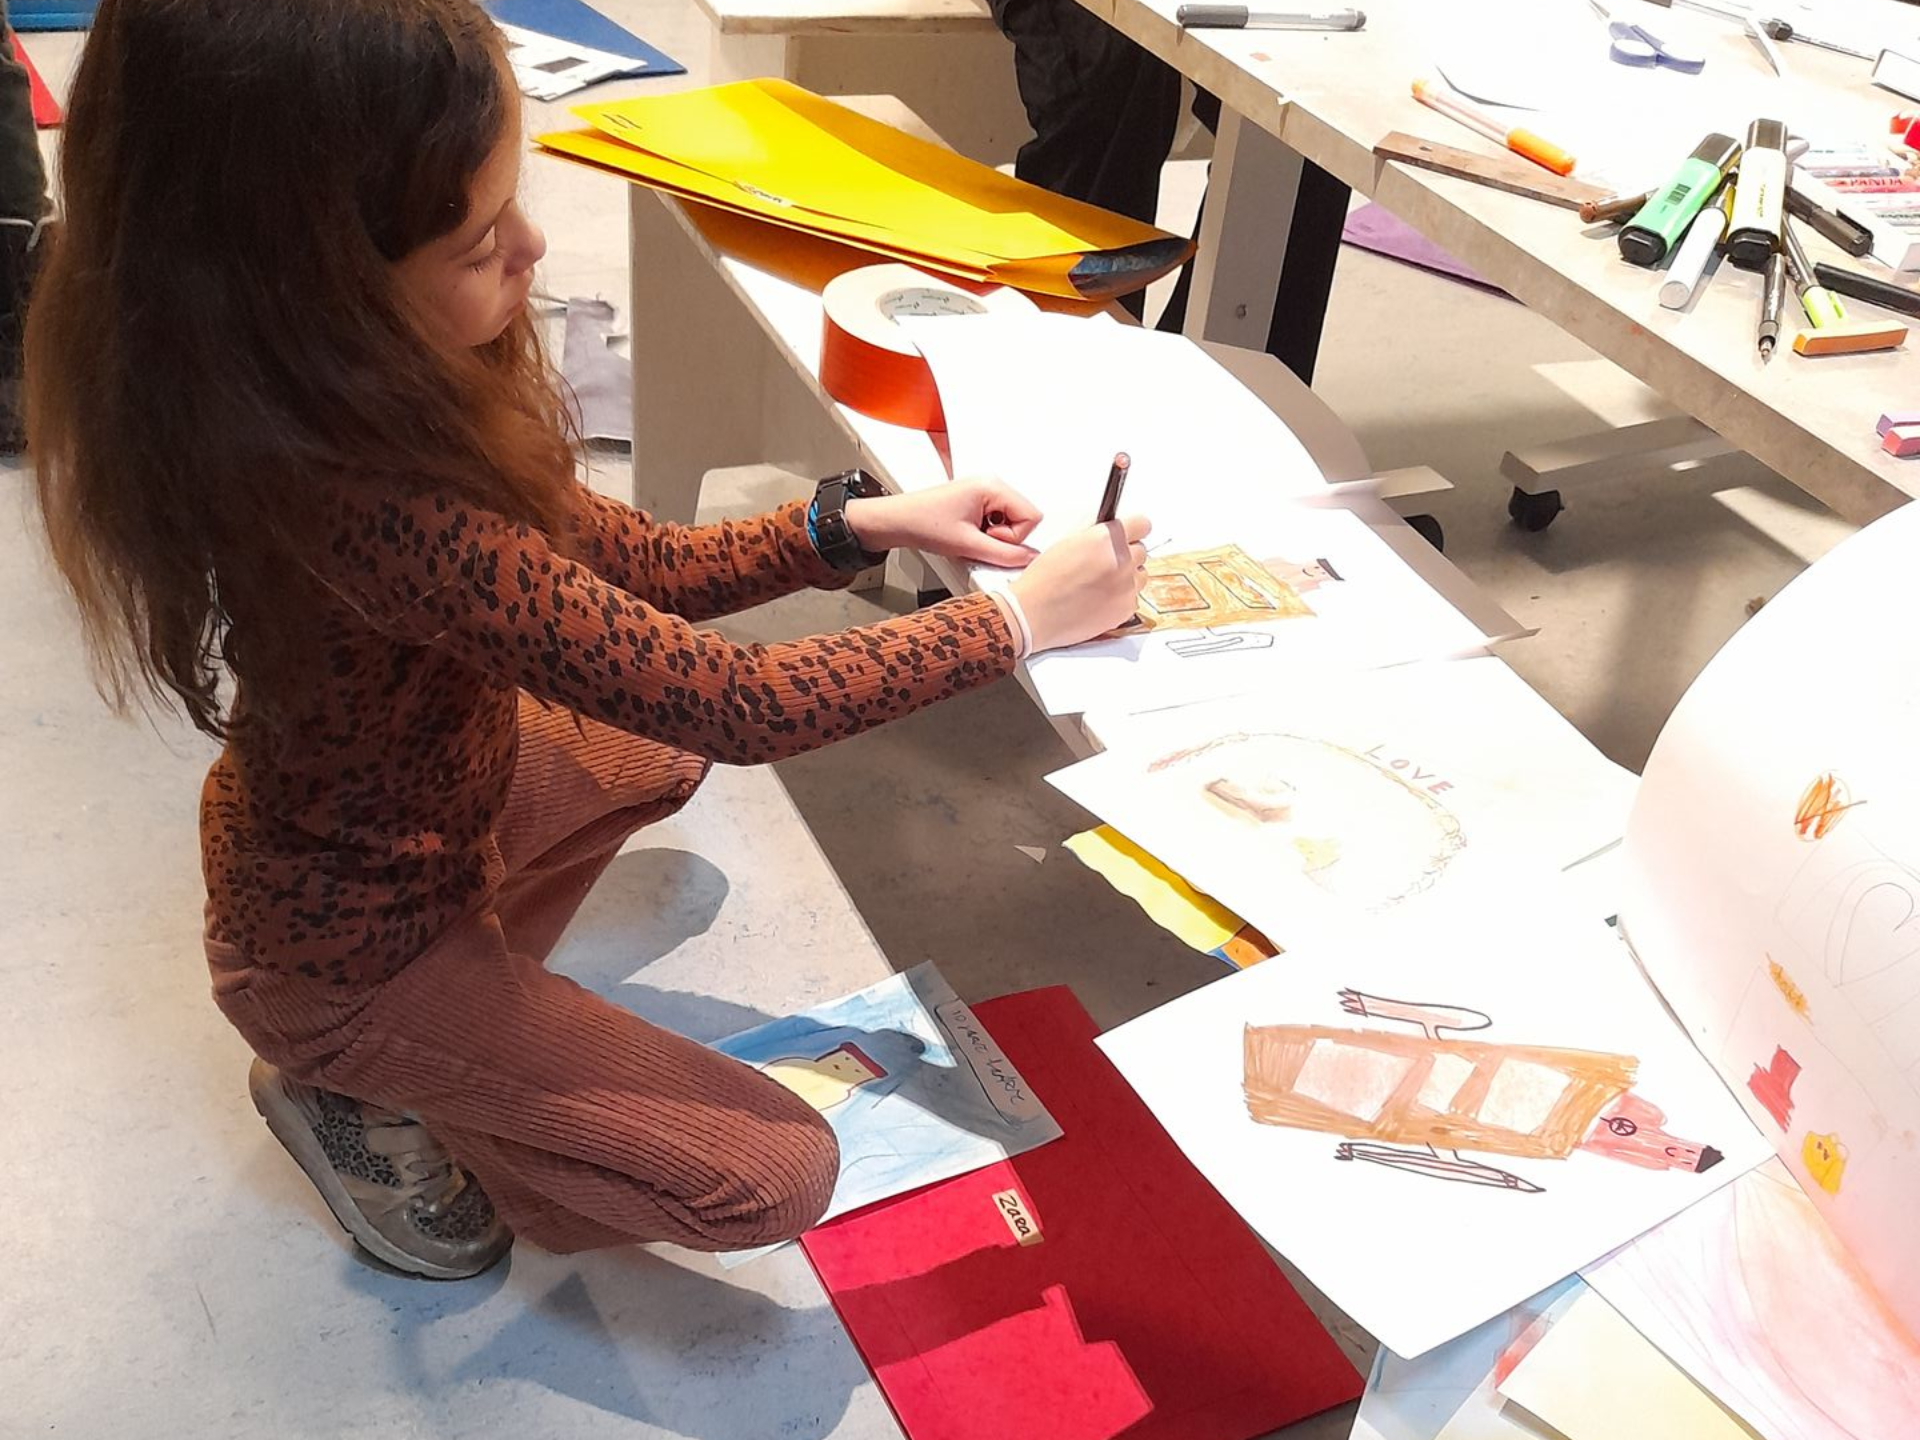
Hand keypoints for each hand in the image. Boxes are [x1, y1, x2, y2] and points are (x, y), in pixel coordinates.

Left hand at [843, 478, 1041, 567]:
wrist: (897, 521)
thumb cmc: (923, 523)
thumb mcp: (968, 544)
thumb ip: (1005, 554)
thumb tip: (1029, 559)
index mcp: (992, 486)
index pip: (1031, 516)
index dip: (1014, 537)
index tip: (989, 539)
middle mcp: (991, 484)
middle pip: (1023, 517)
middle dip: (1004, 536)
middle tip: (978, 539)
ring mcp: (984, 492)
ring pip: (1010, 521)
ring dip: (993, 536)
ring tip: (969, 536)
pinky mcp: (977, 501)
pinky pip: (997, 520)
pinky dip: (985, 533)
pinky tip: (967, 534)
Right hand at [1007, 515, 1150, 652]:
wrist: (1034, 614)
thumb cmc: (1044, 579)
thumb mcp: (1066, 541)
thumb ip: (1095, 530)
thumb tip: (1110, 524)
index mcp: (1108, 539)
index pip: (1143, 524)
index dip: (1134, 529)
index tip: (1129, 533)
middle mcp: (1122, 561)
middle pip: (1141, 550)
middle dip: (1126, 553)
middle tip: (1105, 562)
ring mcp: (1127, 587)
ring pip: (1140, 575)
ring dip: (1127, 576)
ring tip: (1102, 582)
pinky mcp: (1126, 608)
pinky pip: (1133, 597)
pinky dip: (1121, 597)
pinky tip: (1100, 598)